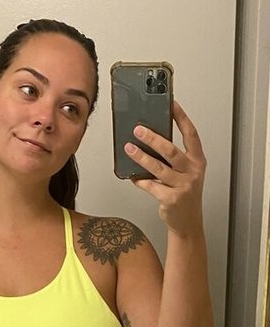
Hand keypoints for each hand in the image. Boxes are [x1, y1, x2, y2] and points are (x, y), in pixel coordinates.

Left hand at [124, 101, 206, 236]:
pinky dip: (140, 180)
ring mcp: (183, 186)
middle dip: (153, 138)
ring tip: (129, 148)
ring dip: (141, 157)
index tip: (171, 104)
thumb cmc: (184, 194)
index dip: (181, 118)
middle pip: (171, 150)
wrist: (187, 221)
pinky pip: (150, 185)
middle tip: (138, 129)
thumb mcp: (186, 173)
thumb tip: (150, 139)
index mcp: (198, 161)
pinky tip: (133, 175)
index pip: (191, 134)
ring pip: (158, 167)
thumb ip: (174, 158)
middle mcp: (192, 172)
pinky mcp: (171, 199)